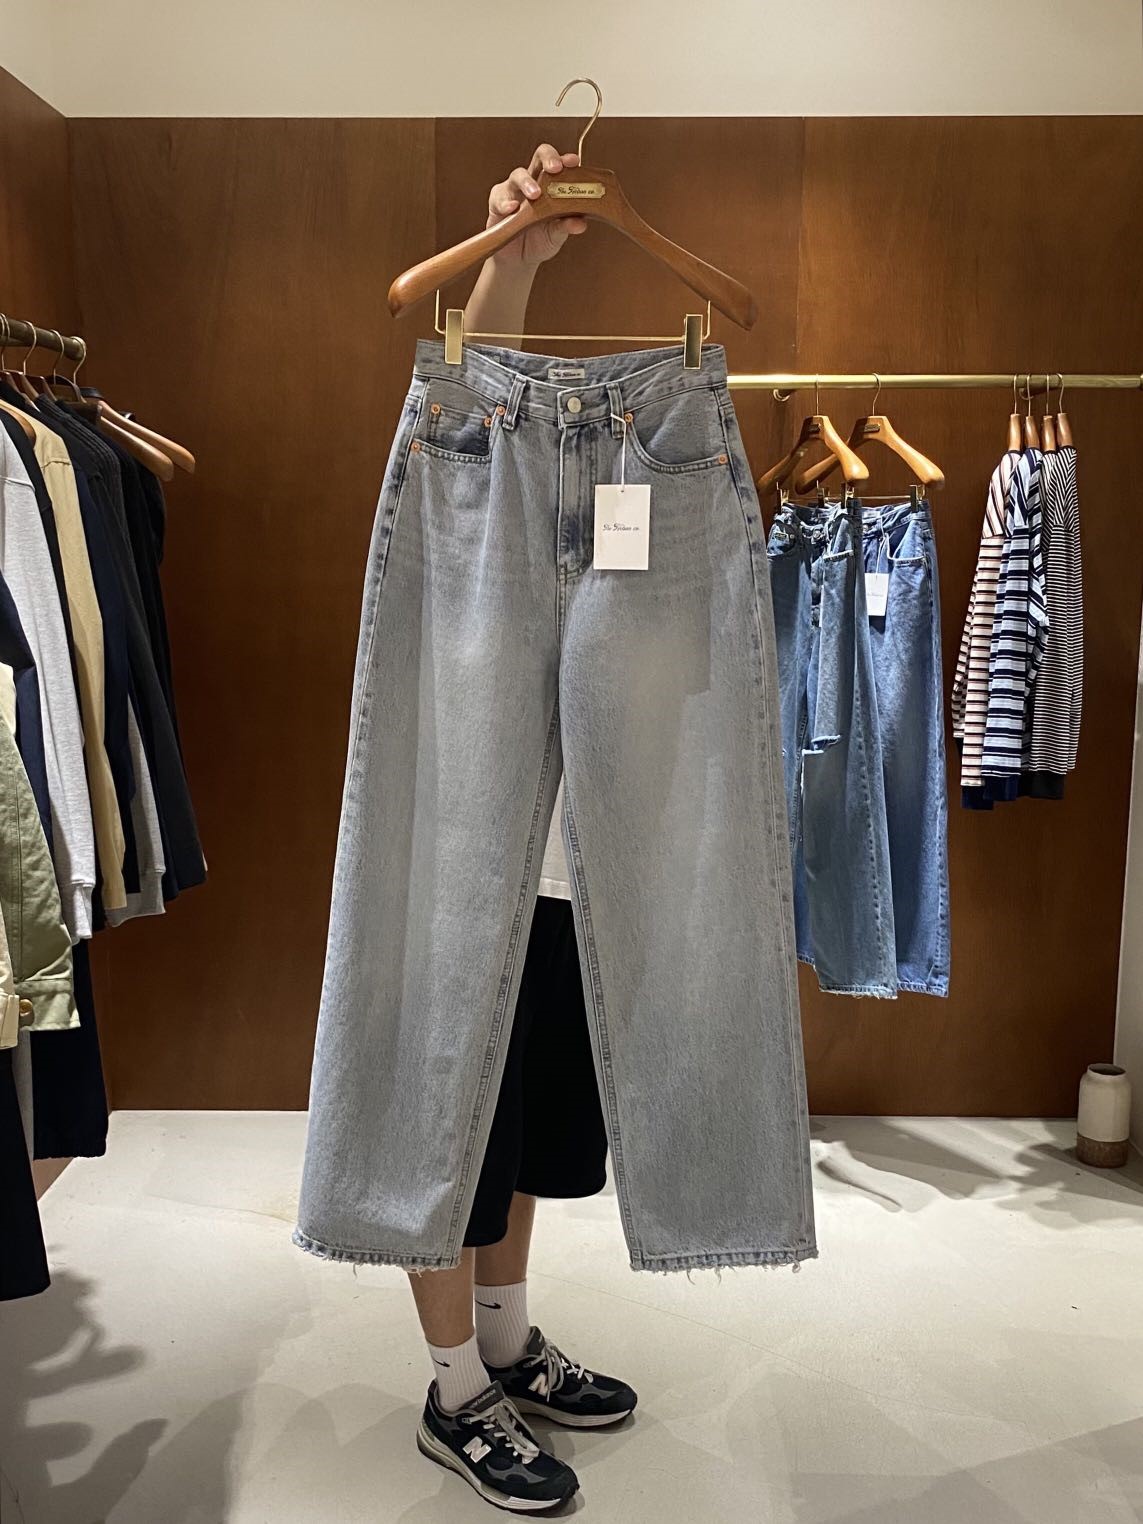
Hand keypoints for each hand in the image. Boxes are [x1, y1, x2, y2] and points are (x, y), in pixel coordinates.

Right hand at [486, 144, 588, 270]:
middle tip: (555, 168)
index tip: (574, 162)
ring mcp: (514, 190)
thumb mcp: (556, 235)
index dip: (566, 160)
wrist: (519, 259)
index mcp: (552, 185)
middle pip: (540, 157)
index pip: (560, 165)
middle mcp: (534, 181)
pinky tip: (513, 208)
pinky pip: (499, 197)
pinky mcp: (497, 202)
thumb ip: (566, 226)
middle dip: (548, 158)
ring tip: (535, 195)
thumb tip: (580, 223)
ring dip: (527, 182)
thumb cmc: (540, 240)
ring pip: (518, 175)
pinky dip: (506, 202)